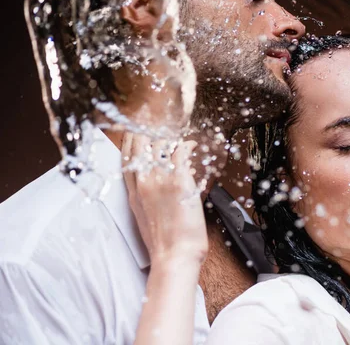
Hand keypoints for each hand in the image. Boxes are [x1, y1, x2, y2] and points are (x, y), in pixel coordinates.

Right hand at [122, 132, 207, 265]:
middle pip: (140, 146)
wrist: (174, 256)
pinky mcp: (179, 182)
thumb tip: (160, 185)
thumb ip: (148, 197)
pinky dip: (186, 145)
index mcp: (133, 193)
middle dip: (148, 132)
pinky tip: (191, 145)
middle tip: (158, 126)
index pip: (127, 158)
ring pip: (160, 145)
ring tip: (179, 140)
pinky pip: (180, 152)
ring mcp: (160, 180)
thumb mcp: (145, 217)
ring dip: (170, 139)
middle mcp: (143, 183)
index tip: (136, 130)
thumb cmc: (164, 243)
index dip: (131, 140)